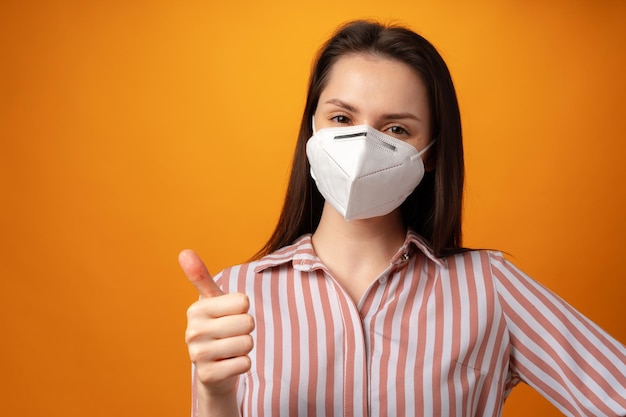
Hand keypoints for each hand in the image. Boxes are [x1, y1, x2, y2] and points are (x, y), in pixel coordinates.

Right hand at [179, 250, 253, 395]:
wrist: (212, 370)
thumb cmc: (216, 328)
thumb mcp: (211, 301)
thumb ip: (201, 277)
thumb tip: (184, 251)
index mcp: (196, 309)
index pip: (243, 302)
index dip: (242, 310)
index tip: (228, 317)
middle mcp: (193, 331)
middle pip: (247, 322)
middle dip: (245, 330)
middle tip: (230, 336)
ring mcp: (198, 355)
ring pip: (248, 343)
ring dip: (244, 347)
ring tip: (229, 349)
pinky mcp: (208, 376)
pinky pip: (245, 363)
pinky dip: (242, 364)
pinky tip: (228, 364)